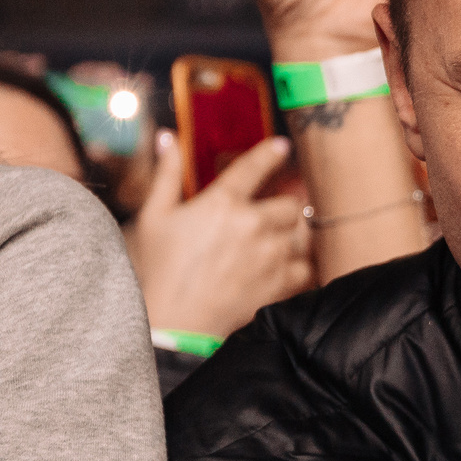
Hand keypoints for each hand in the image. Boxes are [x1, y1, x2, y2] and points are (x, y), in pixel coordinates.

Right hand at [126, 131, 313, 337]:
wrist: (176, 323)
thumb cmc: (161, 270)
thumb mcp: (155, 217)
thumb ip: (166, 173)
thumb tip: (168, 136)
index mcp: (222, 202)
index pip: (255, 166)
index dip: (271, 153)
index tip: (282, 147)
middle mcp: (253, 224)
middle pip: (290, 203)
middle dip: (283, 204)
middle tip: (274, 209)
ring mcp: (271, 254)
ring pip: (302, 233)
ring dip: (293, 233)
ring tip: (278, 239)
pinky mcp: (280, 283)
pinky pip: (306, 267)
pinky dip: (299, 265)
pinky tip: (283, 266)